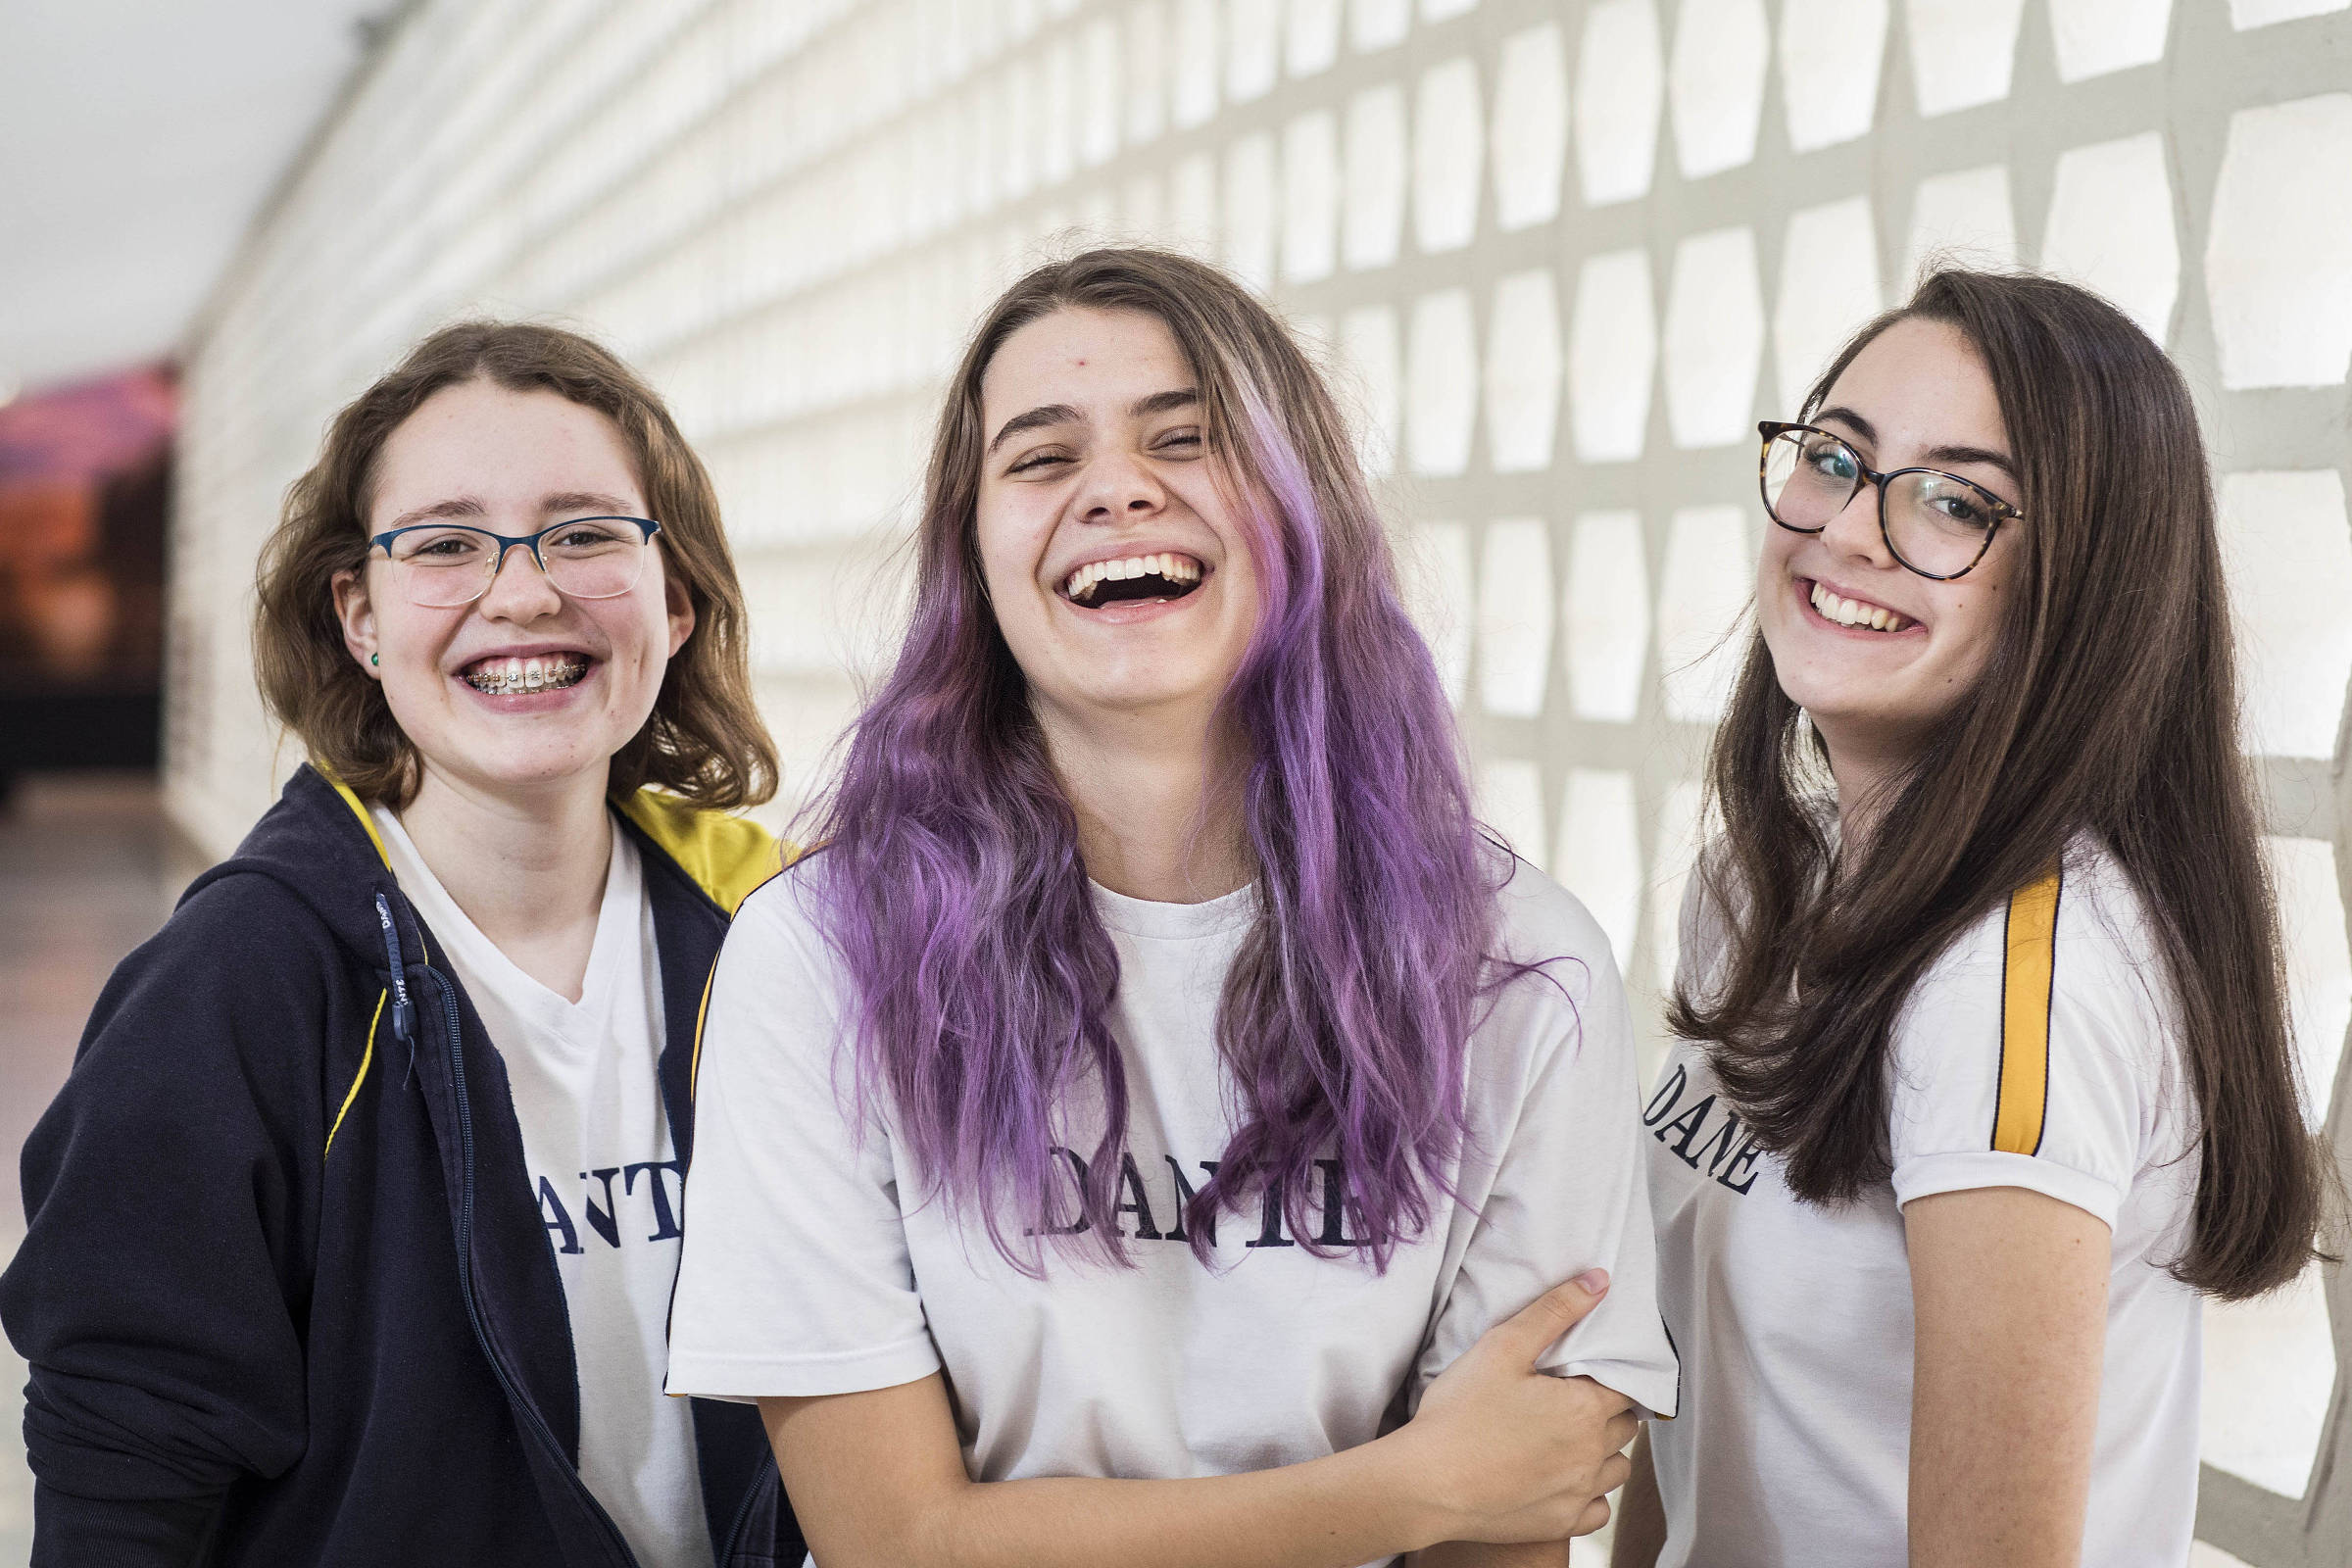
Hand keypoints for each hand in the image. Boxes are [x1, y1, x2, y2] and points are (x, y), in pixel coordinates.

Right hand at [1393, 1270, 1637, 1546]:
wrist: (1426, 1484)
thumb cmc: (1460, 1414)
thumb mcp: (1503, 1347)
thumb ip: (1554, 1310)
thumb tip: (1599, 1280)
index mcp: (1585, 1409)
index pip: (1627, 1386)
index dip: (1612, 1374)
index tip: (1589, 1371)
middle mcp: (1593, 1455)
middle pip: (1625, 1426)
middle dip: (1608, 1409)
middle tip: (1575, 1398)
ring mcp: (1579, 1494)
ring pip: (1617, 1469)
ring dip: (1604, 1452)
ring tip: (1571, 1438)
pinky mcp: (1561, 1523)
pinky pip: (1598, 1510)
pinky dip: (1589, 1494)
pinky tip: (1563, 1479)